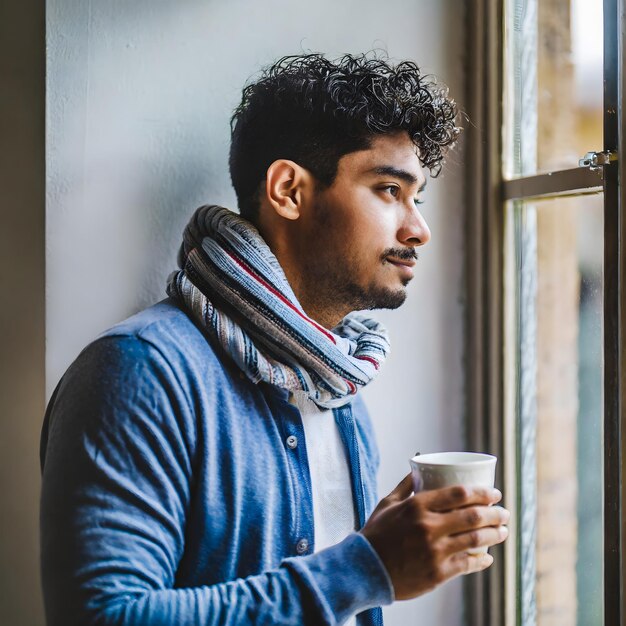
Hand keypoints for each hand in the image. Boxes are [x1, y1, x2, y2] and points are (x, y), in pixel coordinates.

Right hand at [360, 473, 508, 600]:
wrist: (364, 569)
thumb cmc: (375, 534)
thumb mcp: (387, 504)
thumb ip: (405, 486)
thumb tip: (417, 469)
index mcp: (417, 506)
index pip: (459, 494)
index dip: (482, 492)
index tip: (495, 493)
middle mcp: (428, 526)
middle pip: (473, 516)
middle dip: (495, 513)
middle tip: (504, 512)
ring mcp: (434, 551)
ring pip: (475, 540)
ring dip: (495, 534)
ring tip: (503, 531)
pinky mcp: (437, 573)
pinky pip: (467, 564)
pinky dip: (482, 560)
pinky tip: (488, 558)